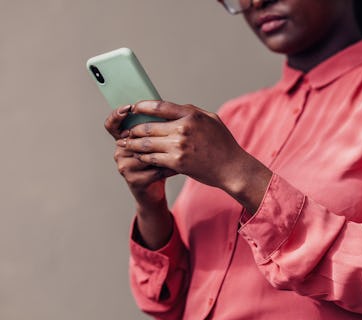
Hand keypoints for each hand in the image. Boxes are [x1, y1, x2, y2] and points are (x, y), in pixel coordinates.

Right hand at [104, 104, 174, 206]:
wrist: (155, 189)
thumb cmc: (159, 161)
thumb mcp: (156, 141)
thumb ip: (156, 126)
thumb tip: (168, 110)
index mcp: (124, 137)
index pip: (112, 124)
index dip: (116, 115)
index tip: (128, 108)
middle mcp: (120, 150)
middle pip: (134, 137)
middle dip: (156, 135)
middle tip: (175, 132)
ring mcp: (124, 165)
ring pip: (147, 153)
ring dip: (166, 153)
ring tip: (183, 151)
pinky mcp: (133, 179)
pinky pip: (155, 169)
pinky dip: (170, 168)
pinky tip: (180, 166)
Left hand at [118, 100, 271, 212]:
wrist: (232, 168)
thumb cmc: (223, 144)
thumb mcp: (211, 119)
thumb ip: (192, 112)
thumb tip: (174, 107)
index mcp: (191, 115)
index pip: (159, 106)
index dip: (142, 106)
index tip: (133, 108)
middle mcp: (183, 128)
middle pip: (148, 126)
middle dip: (133, 129)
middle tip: (125, 131)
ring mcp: (179, 146)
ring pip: (146, 143)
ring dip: (133, 144)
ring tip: (126, 144)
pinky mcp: (177, 162)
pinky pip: (153, 158)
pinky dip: (143, 157)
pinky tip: (139, 156)